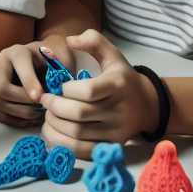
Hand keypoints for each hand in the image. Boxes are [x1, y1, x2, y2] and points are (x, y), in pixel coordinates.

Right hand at [0, 33, 75, 128]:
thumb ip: (58, 75)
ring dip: (18, 114)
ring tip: (36, 115)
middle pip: (2, 89)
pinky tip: (26, 119)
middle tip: (40, 109)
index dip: (29, 83)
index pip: (20, 66)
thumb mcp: (58, 63)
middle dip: (23, 104)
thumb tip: (56, 92)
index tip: (41, 98)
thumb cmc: (51, 64)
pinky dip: (11, 119)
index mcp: (17, 52)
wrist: (39, 63)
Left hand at [39, 29, 155, 158]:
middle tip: (44, 101)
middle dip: (54, 108)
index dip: (65, 90)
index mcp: (117, 85)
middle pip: (78, 114)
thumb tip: (69, 40)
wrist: (147, 106)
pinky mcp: (111, 145)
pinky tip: (52, 134)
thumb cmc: (122, 78)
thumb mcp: (112, 54)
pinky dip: (62, 145)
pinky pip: (83, 151)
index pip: (88, 91)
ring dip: (54, 126)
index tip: (55, 87)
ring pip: (77, 134)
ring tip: (47, 116)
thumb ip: (92, 41)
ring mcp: (116, 131)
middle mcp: (119, 110)